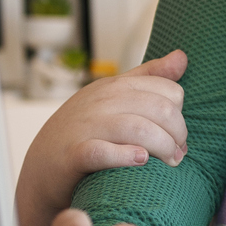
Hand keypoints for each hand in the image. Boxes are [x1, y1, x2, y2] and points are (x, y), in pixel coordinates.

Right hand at [16, 51, 188, 225]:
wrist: (42, 169)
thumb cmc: (84, 132)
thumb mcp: (114, 97)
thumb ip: (149, 77)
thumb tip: (182, 56)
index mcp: (114, 87)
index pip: (166, 90)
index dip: (180, 113)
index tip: (179, 136)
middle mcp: (100, 102)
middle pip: (159, 109)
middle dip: (177, 133)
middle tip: (178, 153)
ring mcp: (85, 127)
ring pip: (138, 129)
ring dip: (163, 147)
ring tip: (170, 162)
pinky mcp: (73, 156)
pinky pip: (103, 152)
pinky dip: (125, 156)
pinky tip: (140, 160)